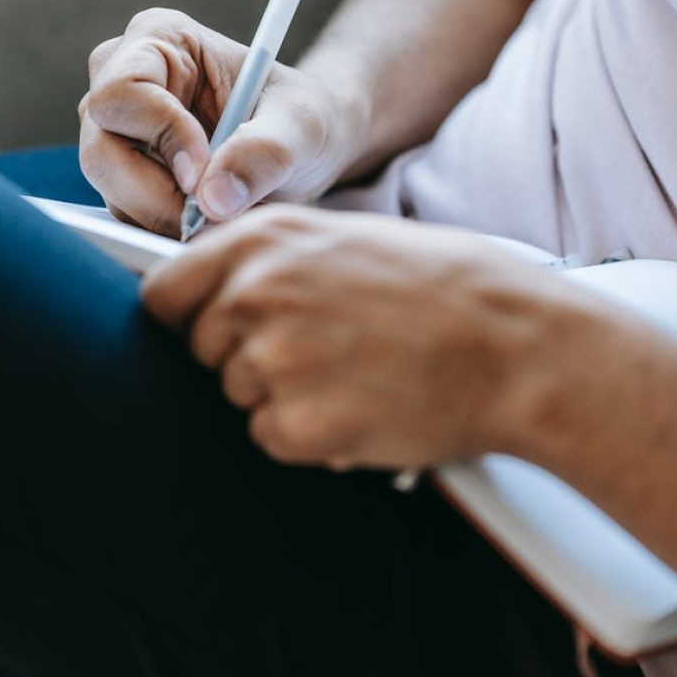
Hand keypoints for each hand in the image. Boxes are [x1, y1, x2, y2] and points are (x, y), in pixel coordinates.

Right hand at [78, 9, 359, 236]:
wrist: (303, 147)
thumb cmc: (302, 118)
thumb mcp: (300, 127)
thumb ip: (263, 154)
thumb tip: (213, 201)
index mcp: (159, 39)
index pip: (124, 92)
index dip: (160, 137)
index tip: (202, 173)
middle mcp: (122, 80)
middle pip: (102, 151)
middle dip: (157, 196)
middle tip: (213, 218)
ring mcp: (116, 133)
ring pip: (111, 191)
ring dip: (165, 218)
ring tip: (223, 219)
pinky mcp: (122, 177)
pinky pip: (126, 215)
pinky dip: (164, 229)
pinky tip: (207, 224)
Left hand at [142, 205, 612, 470]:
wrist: (516, 344)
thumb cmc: (443, 287)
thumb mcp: (345, 239)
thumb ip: (271, 260)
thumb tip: (216, 289)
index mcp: (262, 241)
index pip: (160, 294)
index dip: (180, 317)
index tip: (200, 329)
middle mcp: (254, 294)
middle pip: (199, 349)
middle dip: (240, 356)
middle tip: (316, 350)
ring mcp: (272, 361)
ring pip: (237, 395)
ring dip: (280, 394)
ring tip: (352, 373)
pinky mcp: (297, 424)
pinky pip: (272, 436)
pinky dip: (308, 433)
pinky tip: (362, 407)